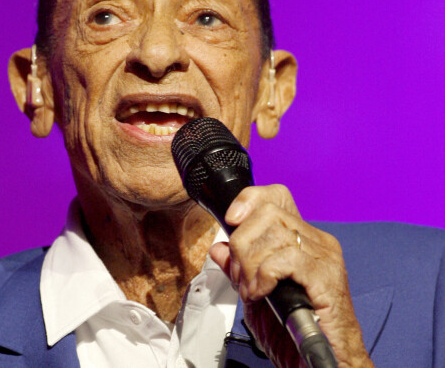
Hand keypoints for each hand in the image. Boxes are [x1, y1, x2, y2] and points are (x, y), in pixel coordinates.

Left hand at [208, 184, 374, 367]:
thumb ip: (238, 269)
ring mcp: (324, 257)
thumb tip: (218, 248)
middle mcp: (316, 241)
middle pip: (268, 212)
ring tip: (250, 288)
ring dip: (250, 262)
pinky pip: (286, 258)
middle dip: (242, 242)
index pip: (276, 196)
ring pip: (274, 233)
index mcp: (301, 239)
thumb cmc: (294, 335)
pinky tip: (262, 293)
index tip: (230, 220)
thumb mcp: (255, 296)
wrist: (323, 366)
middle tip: (241, 275)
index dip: (249, 200)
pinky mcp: (327, 276)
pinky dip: (264, 274)